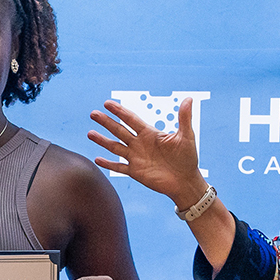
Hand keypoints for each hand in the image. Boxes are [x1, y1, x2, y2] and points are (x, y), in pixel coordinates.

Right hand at [88, 99, 209, 207]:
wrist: (186, 181)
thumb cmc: (188, 157)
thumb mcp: (186, 136)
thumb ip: (184, 117)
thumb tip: (189, 98)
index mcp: (150, 133)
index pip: (131, 119)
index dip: (120, 111)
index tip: (108, 103)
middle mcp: (139, 144)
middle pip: (119, 130)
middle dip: (106, 122)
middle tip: (93, 114)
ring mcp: (136, 158)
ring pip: (115, 147)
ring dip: (102, 140)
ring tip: (90, 133)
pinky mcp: (135, 172)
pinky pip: (118, 167)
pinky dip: (108, 164)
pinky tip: (97, 159)